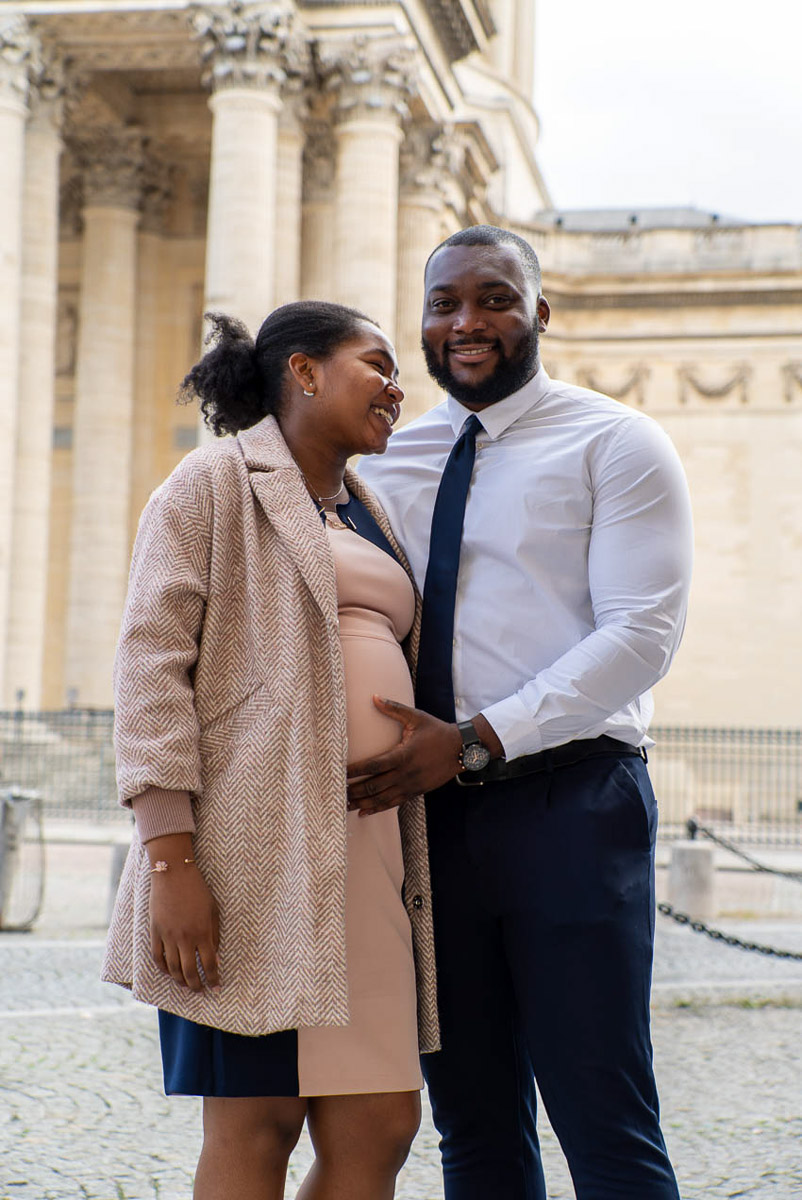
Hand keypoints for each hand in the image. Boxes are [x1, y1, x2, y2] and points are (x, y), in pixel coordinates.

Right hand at [149, 862, 219, 992]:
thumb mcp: (213, 910)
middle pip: (189, 972)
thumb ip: (214, 935)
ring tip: (186, 985)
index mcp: (202, 932)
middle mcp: (184, 938)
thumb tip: (214, 959)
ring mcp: (167, 936)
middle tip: (200, 991)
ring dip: (180, 981)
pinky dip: (163, 969)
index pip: (209, 965)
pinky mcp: (155, 932)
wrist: (173, 872)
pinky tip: (169, 973)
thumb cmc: (197, 889)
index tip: (216, 988)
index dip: (213, 980)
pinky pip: (157, 957)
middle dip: (196, 986)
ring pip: (172, 969)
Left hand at [346, 696, 462, 814]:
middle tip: (335, 793)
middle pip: (374, 785)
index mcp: (403, 755)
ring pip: (381, 798)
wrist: (461, 750)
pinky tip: (363, 813)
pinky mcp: (415, 792)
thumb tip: (374, 696)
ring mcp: (411, 785)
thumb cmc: (436, 731)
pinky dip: (377, 809)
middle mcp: (405, 773)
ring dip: (362, 803)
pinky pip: (393, 803)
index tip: (339, 773)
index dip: (354, 770)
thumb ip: (393, 708)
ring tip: (343, 805)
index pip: (373, 765)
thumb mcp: (416, 717)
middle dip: (354, 790)